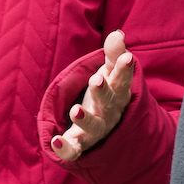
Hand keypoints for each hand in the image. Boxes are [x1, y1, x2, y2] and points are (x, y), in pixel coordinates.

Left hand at [51, 30, 134, 160]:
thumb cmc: (106, 95)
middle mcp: (108, 115)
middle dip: (102, 92)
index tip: (128, 58)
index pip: (121, 82)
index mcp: (117, 96)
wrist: (108, 134)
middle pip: (108, 104)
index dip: (124, 71)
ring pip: (93, 128)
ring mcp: (95, 131)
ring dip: (85, 120)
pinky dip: (66, 148)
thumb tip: (119, 33)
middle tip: (96, 80)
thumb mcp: (109, 75)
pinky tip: (55, 142)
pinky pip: (74, 149)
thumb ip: (113, 56)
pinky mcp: (80, 143)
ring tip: (76, 110)